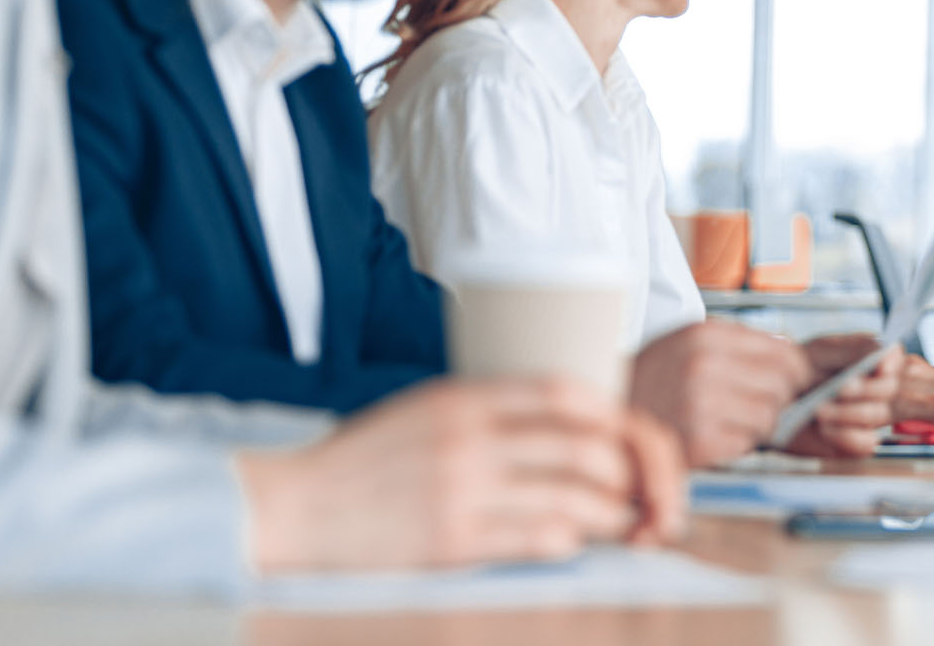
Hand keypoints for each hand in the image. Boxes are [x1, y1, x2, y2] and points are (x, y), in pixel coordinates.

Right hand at [237, 376, 687, 572]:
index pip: (568, 393)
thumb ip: (495, 412)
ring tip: (625, 523)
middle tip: (641, 493)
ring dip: (614, 513)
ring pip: (576, 497)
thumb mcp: (429, 410)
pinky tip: (576, 541)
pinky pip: (539, 538)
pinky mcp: (451, 541)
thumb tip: (578, 427)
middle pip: (588, 447)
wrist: (292, 505)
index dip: (615, 417)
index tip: (630, 440)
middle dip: (632, 474)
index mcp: (465, 397)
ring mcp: (462, 490)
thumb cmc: (367, 460)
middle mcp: (470, 438)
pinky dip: (573, 539)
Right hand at [629, 320, 814, 466]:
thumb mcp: (686, 341)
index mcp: (706, 335)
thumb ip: (736, 343)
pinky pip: (747, 443)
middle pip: (782, 385)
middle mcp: (705, 365)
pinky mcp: (700, 440)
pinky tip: (715, 435)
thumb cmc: (650, 379)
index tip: (788, 379)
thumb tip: (789, 353)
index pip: (785, 353)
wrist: (608, 413)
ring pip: (769, 417)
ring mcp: (702, 403)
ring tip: (729, 419)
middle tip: (753, 403)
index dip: (793, 370)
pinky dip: (737, 444)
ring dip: (756, 423)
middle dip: (775, 397)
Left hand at [783, 333, 902, 457]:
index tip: (881, 369)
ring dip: (848, 413)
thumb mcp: (820, 351)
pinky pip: (867, 443)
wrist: (768, 402)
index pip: (895, 359)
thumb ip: (855, 348)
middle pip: (893, 389)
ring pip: (879, 415)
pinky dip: (845, 436)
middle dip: (867, 390)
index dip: (892, 364)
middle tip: (840, 388)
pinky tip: (825, 429)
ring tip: (821, 409)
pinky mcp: (854, 441)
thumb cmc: (793, 372)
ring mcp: (865, 415)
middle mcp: (872, 387)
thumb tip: (885, 356)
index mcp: (867, 358)